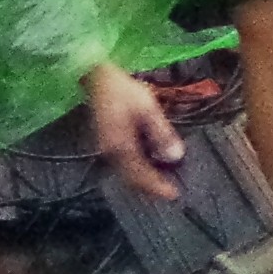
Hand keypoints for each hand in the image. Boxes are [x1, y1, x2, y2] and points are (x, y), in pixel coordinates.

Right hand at [81, 64, 186, 200]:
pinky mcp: (107, 144)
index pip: (140, 175)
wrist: (96, 79)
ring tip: (162, 184)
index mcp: (121, 146)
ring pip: (125, 175)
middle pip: (131, 180)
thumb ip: (161, 133)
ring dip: (143, 182)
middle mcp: (110, 153)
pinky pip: (122, 166)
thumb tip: (176, 156)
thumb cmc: (123, 91)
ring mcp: (106, 150)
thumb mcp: (148, 108)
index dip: (157, 187)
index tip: (174, 194)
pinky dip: (136, 172)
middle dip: (150, 189)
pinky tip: (148, 168)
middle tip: (170, 192)